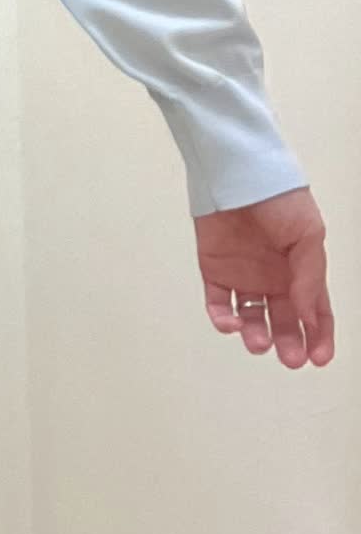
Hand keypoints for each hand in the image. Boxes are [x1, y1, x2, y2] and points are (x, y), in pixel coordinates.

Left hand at [194, 186, 333, 365]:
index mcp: (301, 269)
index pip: (315, 311)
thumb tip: (307, 317)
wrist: (237, 175)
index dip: (319, 336)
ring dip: (256, 335)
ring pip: (251, 317)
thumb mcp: (309, 236)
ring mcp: (243, 276)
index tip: (318, 358)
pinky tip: (232, 323)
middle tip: (290, 358)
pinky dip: (223, 319)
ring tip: (260, 342)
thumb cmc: (279, 199)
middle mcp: (273, 276)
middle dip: (288, 342)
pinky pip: (218, 304)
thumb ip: (309, 278)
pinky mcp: (214, 272)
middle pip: (283, 320)